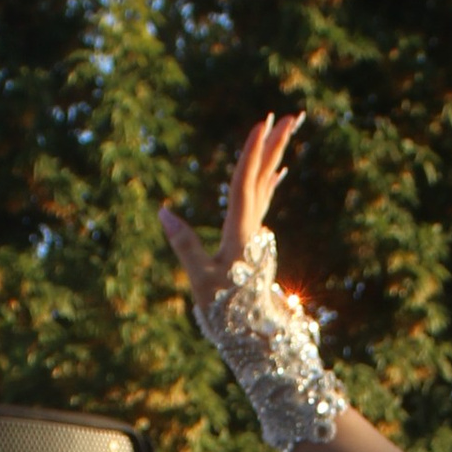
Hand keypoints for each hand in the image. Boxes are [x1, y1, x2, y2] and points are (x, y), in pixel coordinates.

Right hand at [160, 112, 302, 315]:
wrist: (255, 336)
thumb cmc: (226, 311)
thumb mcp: (201, 279)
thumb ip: (184, 244)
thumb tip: (163, 212)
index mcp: (241, 232)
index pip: (245, 184)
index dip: (252, 153)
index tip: (261, 124)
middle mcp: (254, 228)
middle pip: (264, 178)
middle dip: (274, 145)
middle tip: (288, 115)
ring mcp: (257, 233)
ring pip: (266, 185)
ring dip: (275, 156)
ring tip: (286, 129)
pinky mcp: (255, 240)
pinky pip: (264, 201)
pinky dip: (269, 181)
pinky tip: (277, 170)